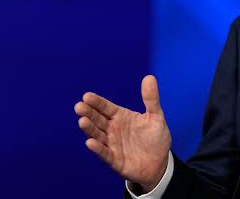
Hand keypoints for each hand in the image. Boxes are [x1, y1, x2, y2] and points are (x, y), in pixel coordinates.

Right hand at [75, 75, 171, 192]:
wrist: (160, 162)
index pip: (106, 107)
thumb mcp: (156, 116)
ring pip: (98, 135)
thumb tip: (149, 77)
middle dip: (88, 113)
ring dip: (89, 129)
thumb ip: (151, 99)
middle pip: (98, 119)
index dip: (97, 102)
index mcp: (121, 117)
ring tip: (82, 121)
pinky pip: (104, 153)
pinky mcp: (114, 160)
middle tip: (79, 106)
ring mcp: (112, 144)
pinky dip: (97, 149)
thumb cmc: (156, 138)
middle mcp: (113, 129)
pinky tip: (90, 142)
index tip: (86, 96)